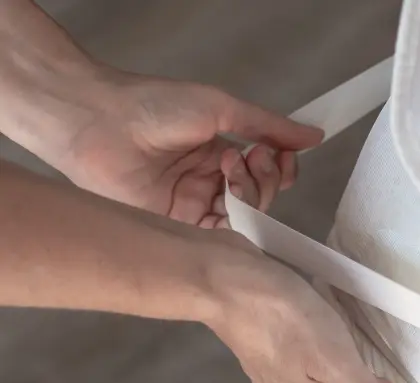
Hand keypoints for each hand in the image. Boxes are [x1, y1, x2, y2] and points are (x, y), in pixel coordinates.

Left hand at [60, 69, 323, 226]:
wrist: (100, 121)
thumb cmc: (156, 106)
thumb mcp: (222, 108)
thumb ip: (269, 127)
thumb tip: (316, 136)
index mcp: (218, 157)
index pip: (266, 175)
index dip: (282, 169)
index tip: (282, 153)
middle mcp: (209, 186)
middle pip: (260, 198)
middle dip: (267, 178)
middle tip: (250, 156)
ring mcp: (194, 209)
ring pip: (245, 218)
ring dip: (252, 192)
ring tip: (233, 167)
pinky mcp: (179, 230)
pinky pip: (221, 236)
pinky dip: (236, 220)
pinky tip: (231, 194)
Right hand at [204, 230, 408, 382]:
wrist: (225, 279)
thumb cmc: (285, 320)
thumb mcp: (336, 360)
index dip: (369, 368)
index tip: (368, 339)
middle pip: (334, 374)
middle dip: (346, 348)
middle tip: (347, 320)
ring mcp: (264, 362)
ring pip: (314, 353)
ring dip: (327, 331)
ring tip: (327, 308)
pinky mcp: (255, 333)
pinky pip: (294, 333)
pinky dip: (305, 318)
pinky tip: (305, 301)